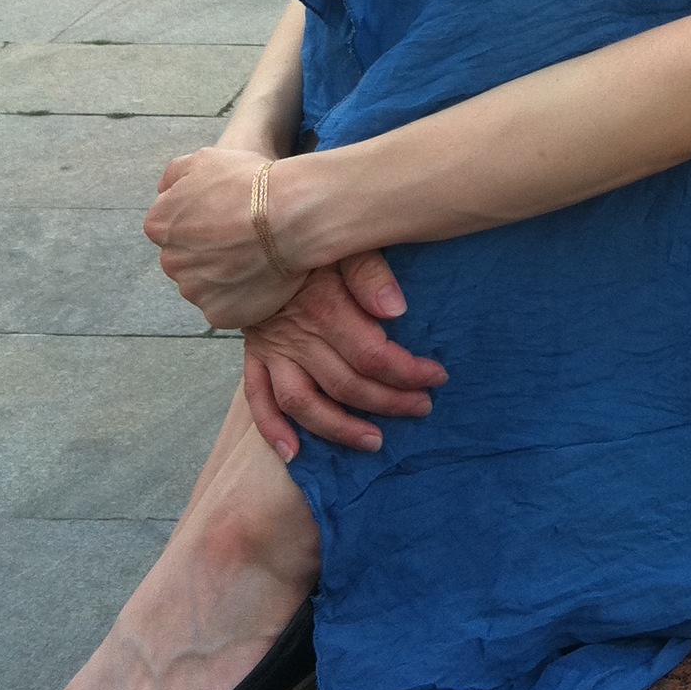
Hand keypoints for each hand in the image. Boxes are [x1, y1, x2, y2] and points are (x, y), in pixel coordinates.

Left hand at [144, 146, 307, 327]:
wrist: (289, 215)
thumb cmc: (248, 183)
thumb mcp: (204, 159)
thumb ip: (174, 175)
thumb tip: (164, 190)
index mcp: (160, 226)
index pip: (172, 229)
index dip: (203, 221)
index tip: (227, 216)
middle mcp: (170, 261)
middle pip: (187, 260)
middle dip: (210, 251)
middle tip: (244, 238)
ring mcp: (194, 291)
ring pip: (206, 286)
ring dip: (224, 276)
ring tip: (257, 258)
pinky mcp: (219, 315)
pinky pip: (227, 307)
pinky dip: (241, 297)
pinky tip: (261, 277)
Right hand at [242, 252, 447, 460]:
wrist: (254, 234)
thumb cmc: (314, 237)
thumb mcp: (346, 242)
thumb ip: (370, 274)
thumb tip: (396, 311)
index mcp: (324, 307)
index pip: (372, 355)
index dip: (408, 371)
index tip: (437, 376)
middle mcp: (296, 336)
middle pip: (346, 385)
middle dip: (389, 402)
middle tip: (422, 408)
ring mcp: (272, 351)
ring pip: (304, 403)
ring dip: (339, 429)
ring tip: (375, 442)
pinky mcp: (253, 356)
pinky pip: (257, 399)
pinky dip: (272, 430)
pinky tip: (294, 454)